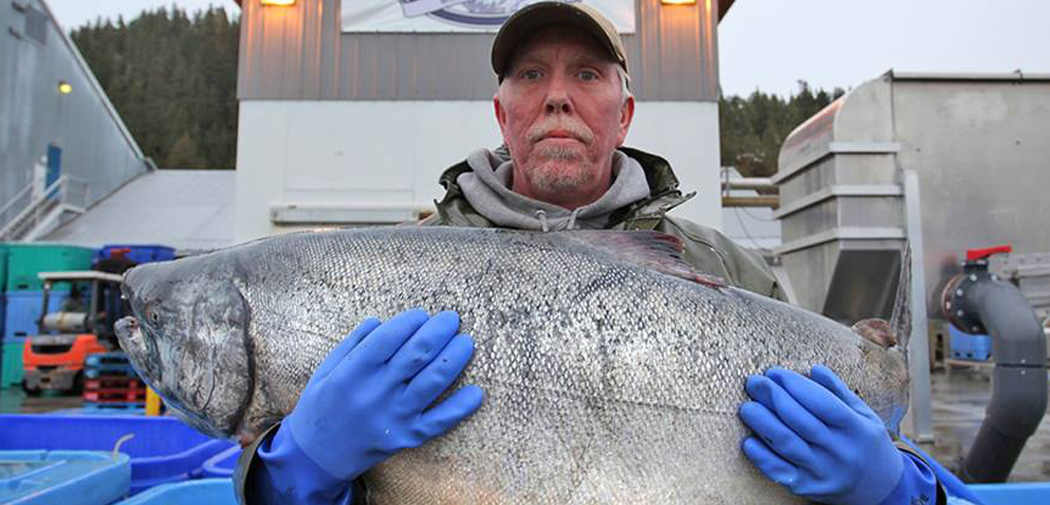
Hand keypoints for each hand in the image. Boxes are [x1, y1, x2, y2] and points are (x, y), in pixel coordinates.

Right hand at [286, 309, 484, 480]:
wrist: (317, 456)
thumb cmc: (322, 405)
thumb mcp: (327, 369)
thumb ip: (353, 343)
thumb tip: (383, 320)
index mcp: (352, 373)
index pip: (387, 339)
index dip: (409, 322)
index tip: (421, 314)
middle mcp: (375, 393)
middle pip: (416, 355)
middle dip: (439, 332)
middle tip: (452, 319)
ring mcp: (393, 417)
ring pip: (432, 383)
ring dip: (454, 359)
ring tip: (466, 342)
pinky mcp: (407, 437)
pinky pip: (438, 422)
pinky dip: (460, 408)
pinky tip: (476, 392)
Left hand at [739, 365, 903, 504]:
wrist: (880, 488)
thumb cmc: (866, 442)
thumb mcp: (864, 414)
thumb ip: (838, 392)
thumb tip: (814, 369)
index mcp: (856, 428)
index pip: (822, 403)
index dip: (795, 385)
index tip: (774, 372)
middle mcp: (840, 451)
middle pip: (801, 421)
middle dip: (773, 398)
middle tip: (754, 382)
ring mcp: (824, 472)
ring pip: (787, 445)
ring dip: (763, 424)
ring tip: (747, 407)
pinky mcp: (809, 488)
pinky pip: (780, 472)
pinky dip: (762, 457)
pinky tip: (748, 442)